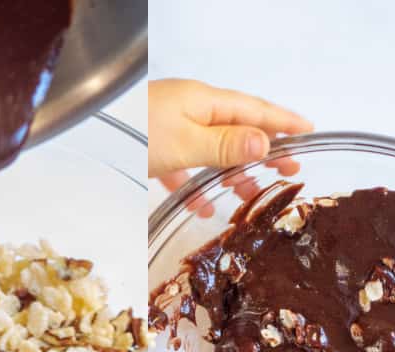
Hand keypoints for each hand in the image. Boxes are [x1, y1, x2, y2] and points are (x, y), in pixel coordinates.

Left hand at [148, 79, 312, 216]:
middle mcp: (192, 110)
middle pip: (238, 129)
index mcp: (205, 103)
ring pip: (214, 150)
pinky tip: (203, 205)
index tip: (308, 131)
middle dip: (266, 149)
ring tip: (252, 192)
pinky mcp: (154, 145)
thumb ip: (225, 145)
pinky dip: (199, 184)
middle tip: (292, 168)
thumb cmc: (135, 131)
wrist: (86, 130)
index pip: (255, 110)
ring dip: (234, 171)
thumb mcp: (185, 142)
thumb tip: (264, 142)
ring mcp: (173, 126)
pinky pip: (187, 164)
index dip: (284, 121)